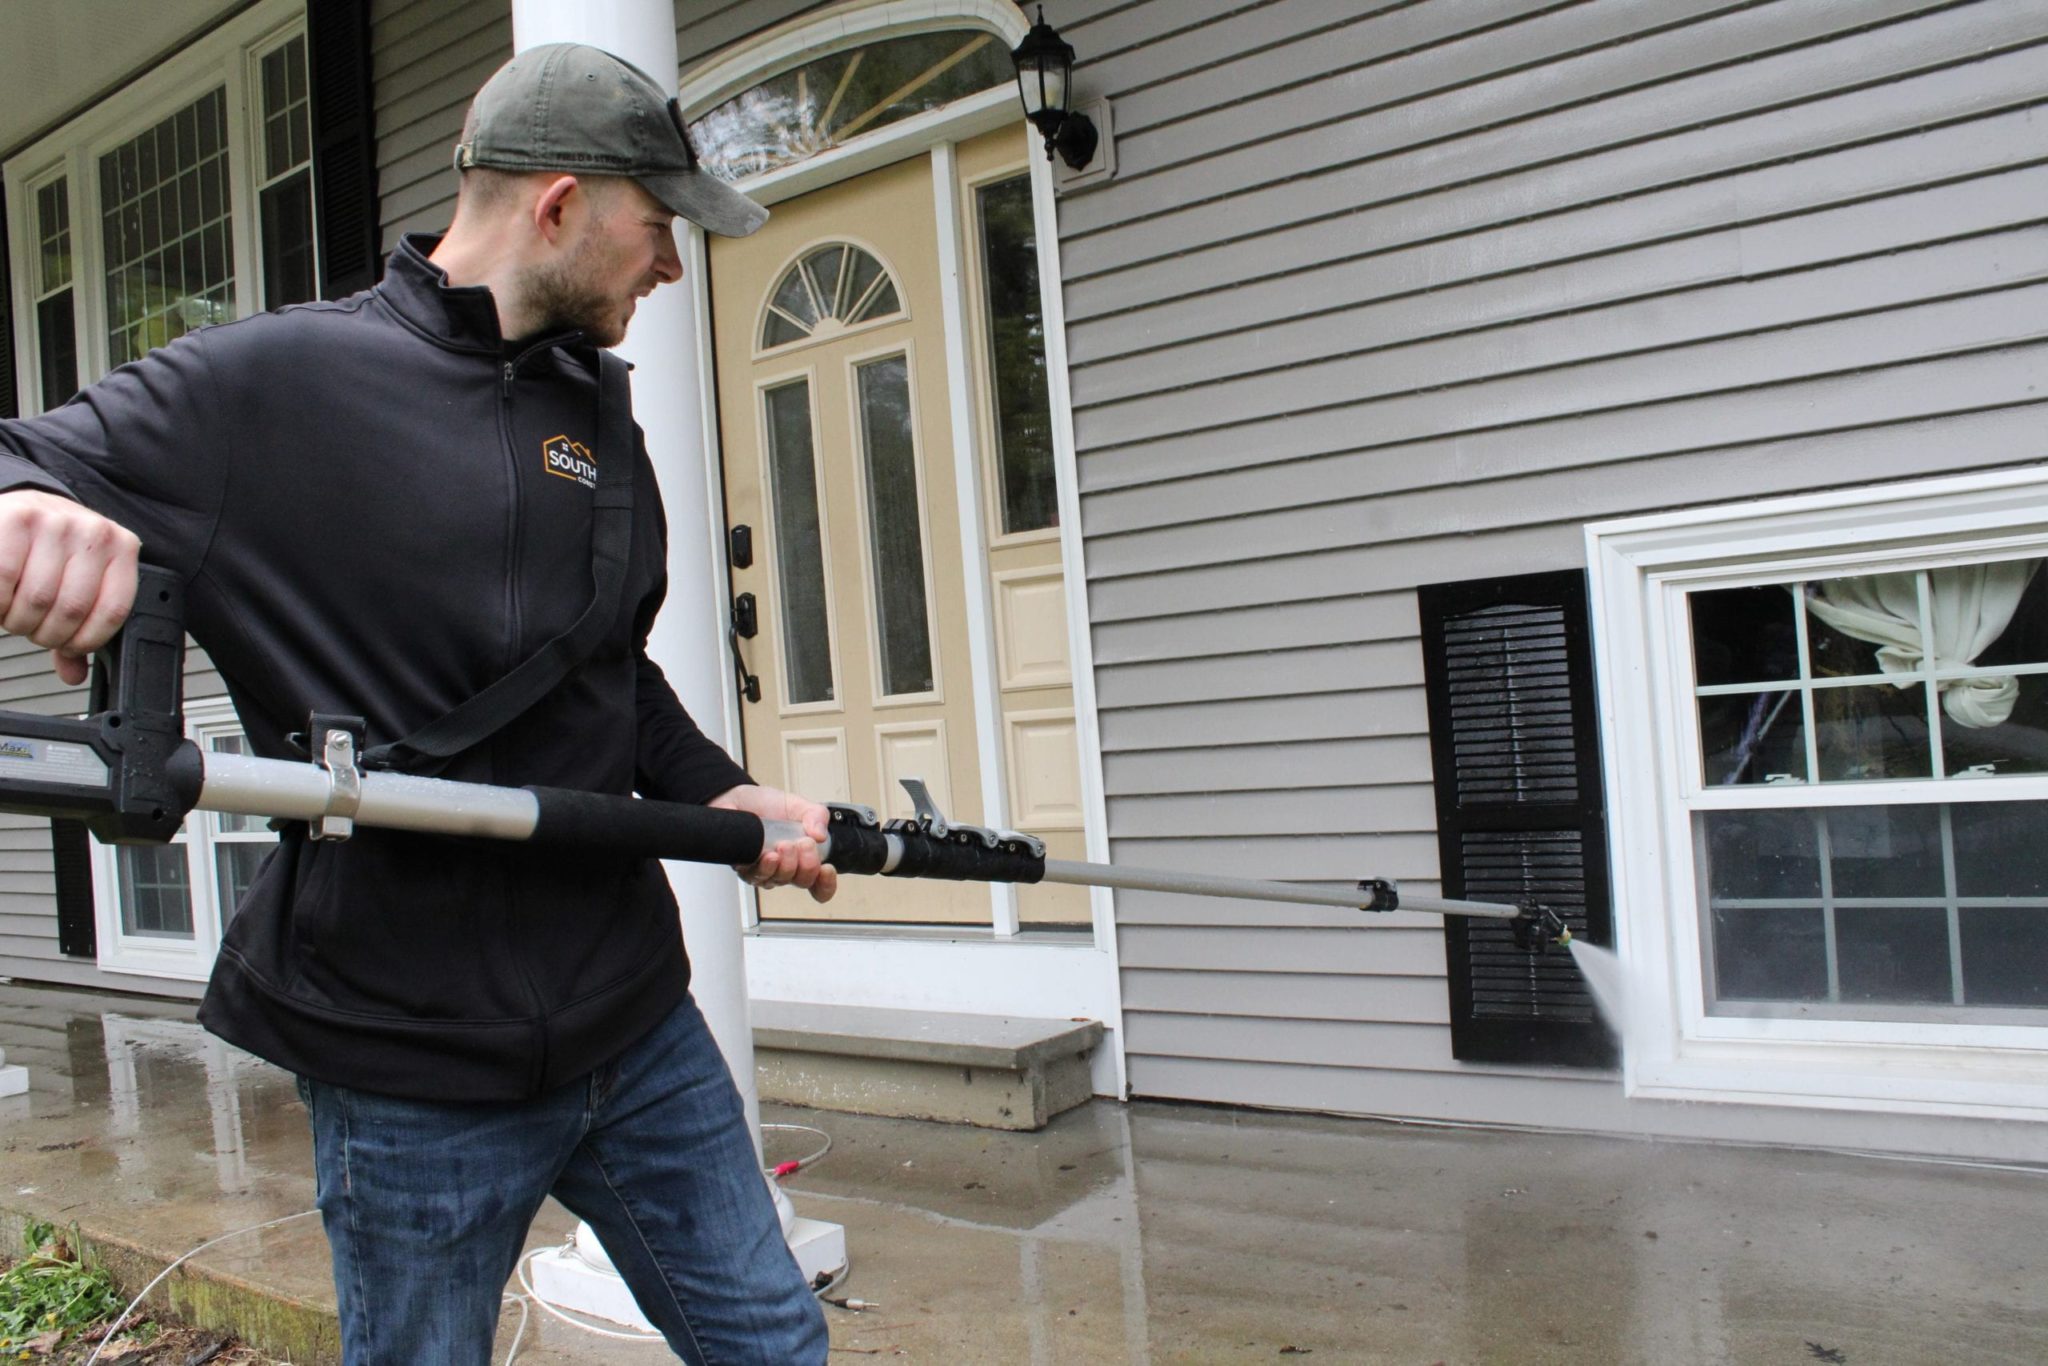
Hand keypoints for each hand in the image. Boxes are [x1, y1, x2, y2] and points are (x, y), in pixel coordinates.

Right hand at [0, 491, 141, 685]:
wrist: (17, 506)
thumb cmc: (49, 550)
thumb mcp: (76, 580)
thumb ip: (79, 625)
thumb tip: (73, 673)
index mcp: (122, 547)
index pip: (115, 611)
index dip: (86, 640)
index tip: (67, 645)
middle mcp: (94, 532)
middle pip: (72, 610)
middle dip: (45, 633)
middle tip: (32, 627)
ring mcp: (56, 522)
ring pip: (37, 600)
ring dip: (19, 620)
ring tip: (14, 612)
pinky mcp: (17, 520)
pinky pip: (5, 581)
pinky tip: (0, 599)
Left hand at [708, 784, 838, 903]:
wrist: (738, 799)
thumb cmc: (767, 806)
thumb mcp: (799, 805)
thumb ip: (817, 816)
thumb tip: (821, 835)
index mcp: (804, 856)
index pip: (820, 883)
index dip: (827, 882)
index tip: (826, 868)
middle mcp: (786, 868)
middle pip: (803, 882)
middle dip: (808, 865)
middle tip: (804, 844)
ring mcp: (766, 870)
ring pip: (780, 880)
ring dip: (786, 865)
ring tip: (785, 845)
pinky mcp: (745, 868)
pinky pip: (756, 877)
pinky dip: (766, 867)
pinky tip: (770, 856)